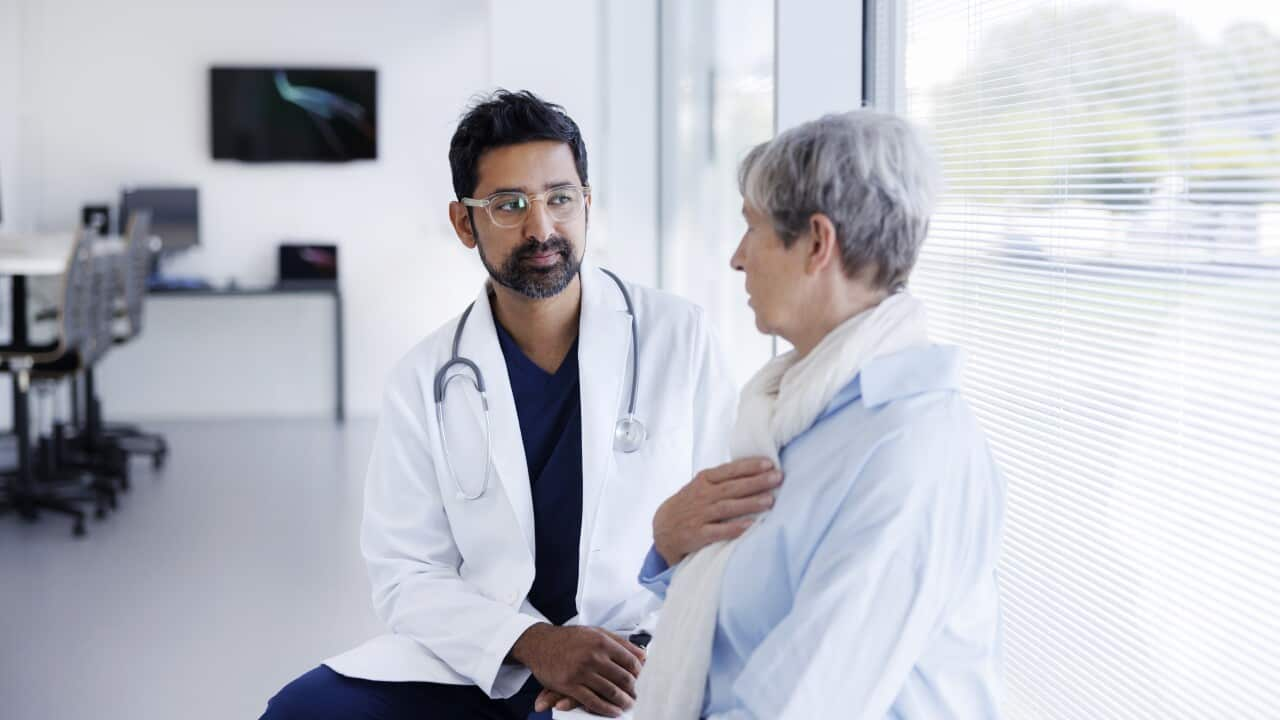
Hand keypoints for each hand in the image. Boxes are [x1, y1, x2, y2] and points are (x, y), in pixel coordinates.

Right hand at [511, 624, 645, 716]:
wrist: (539, 643)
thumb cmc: (570, 638)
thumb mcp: (596, 632)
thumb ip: (619, 642)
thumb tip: (643, 655)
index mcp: (602, 641)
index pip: (630, 660)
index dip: (640, 673)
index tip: (644, 679)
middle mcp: (593, 656)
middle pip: (623, 677)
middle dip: (634, 690)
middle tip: (640, 696)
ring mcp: (581, 672)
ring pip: (610, 691)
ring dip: (623, 701)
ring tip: (629, 705)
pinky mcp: (570, 685)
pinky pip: (592, 701)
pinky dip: (606, 709)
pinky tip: (614, 712)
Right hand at [653, 457, 781, 565]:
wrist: (663, 528)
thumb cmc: (690, 504)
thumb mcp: (701, 485)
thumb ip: (723, 478)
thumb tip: (756, 469)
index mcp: (704, 480)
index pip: (729, 470)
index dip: (749, 466)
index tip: (769, 463)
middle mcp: (702, 495)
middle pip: (732, 487)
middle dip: (756, 482)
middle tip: (777, 477)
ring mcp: (699, 515)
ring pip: (727, 507)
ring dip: (749, 503)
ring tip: (770, 500)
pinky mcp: (697, 534)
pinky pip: (718, 531)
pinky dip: (734, 528)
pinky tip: (750, 525)